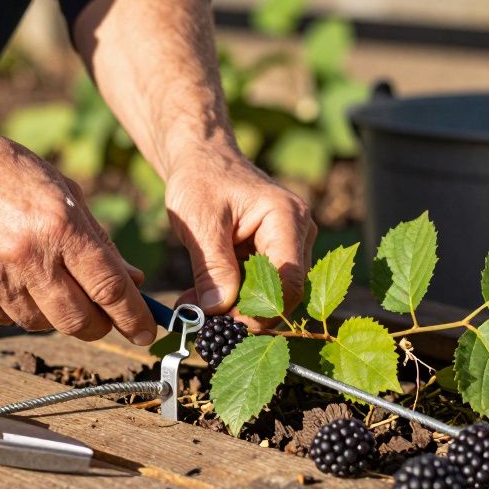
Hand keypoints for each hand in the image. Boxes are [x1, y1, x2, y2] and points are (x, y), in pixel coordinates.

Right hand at [0, 119, 157, 344]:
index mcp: (60, 225)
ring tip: (46, 282)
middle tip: (102, 320)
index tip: (145, 332)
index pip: (109, 288)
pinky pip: (3, 319)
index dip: (134, 318)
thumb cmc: (5, 170)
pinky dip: (17, 308)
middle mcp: (27, 255)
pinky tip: (11, 278)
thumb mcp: (62, 191)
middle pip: (78, 321)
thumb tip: (131, 282)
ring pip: (40, 324)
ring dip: (54, 315)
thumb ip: (99, 239)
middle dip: (98, 326)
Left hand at [165, 145, 316, 327]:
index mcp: (287, 218)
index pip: (290, 280)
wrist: (202, 161)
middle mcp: (297, 233)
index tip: (228, 327)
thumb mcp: (200, 221)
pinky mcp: (272, 254)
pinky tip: (199, 300)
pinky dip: (229, 297)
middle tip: (202, 323)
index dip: (263, 311)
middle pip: (283, 292)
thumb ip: (212, 266)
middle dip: (243, 312)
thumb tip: (218, 309)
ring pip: (268, 293)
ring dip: (232, 307)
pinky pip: (256, 286)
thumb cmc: (201, 180)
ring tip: (191, 309)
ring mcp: (287, 245)